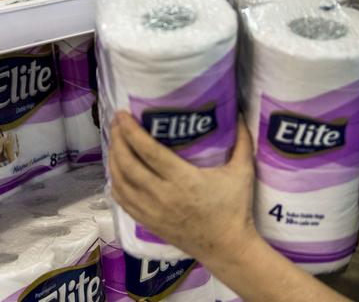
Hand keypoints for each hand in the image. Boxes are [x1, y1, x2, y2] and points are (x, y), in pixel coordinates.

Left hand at [108, 112, 257, 263]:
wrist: (227, 247)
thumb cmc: (236, 208)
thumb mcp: (243, 171)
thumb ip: (243, 140)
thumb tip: (238, 113)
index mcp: (183, 180)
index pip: (149, 151)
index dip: (132, 132)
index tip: (123, 115)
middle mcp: (162, 195)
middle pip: (128, 164)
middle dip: (118, 140)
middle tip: (116, 122)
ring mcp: (152, 211)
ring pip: (121, 182)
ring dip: (113, 160)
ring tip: (115, 142)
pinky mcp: (149, 222)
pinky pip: (123, 201)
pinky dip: (115, 183)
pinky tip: (117, 171)